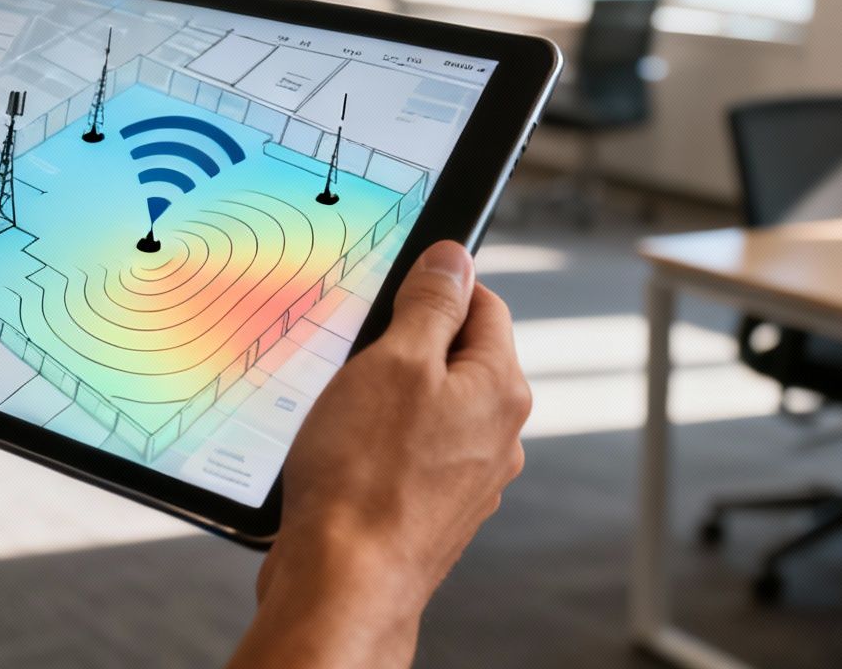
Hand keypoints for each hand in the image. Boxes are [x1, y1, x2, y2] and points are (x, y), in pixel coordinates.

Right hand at [227, 241, 529, 668]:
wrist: (343, 585)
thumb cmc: (365, 478)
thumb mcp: (393, 361)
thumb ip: (430, 303)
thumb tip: (456, 257)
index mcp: (500, 389)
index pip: (484, 305)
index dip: (436, 285)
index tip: (393, 285)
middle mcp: (498, 436)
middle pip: (457, 356)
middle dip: (404, 345)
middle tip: (354, 351)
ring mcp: (468, 478)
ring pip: (429, 407)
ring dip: (387, 397)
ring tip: (341, 411)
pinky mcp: (432, 510)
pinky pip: (410, 453)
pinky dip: (379, 443)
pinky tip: (342, 453)